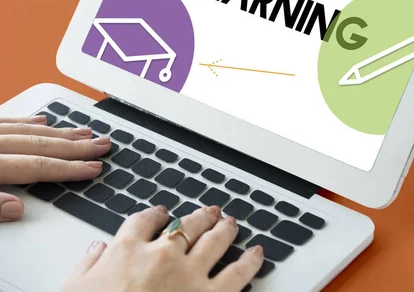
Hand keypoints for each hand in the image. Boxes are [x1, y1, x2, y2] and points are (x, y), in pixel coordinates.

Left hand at [0, 116, 110, 221]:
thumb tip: (16, 208)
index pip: (37, 167)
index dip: (68, 168)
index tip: (93, 168)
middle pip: (40, 145)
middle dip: (76, 146)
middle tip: (101, 145)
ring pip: (28, 131)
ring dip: (59, 133)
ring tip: (84, 133)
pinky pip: (7, 121)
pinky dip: (28, 122)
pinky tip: (43, 121)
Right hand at [64, 205, 263, 291]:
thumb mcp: (74, 290)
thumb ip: (87, 266)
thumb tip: (97, 249)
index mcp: (128, 250)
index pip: (145, 221)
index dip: (156, 214)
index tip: (162, 213)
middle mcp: (162, 255)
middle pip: (186, 225)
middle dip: (200, 216)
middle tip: (209, 212)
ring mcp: (189, 274)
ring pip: (214, 240)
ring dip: (225, 228)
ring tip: (231, 222)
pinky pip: (237, 274)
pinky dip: (250, 261)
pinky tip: (257, 253)